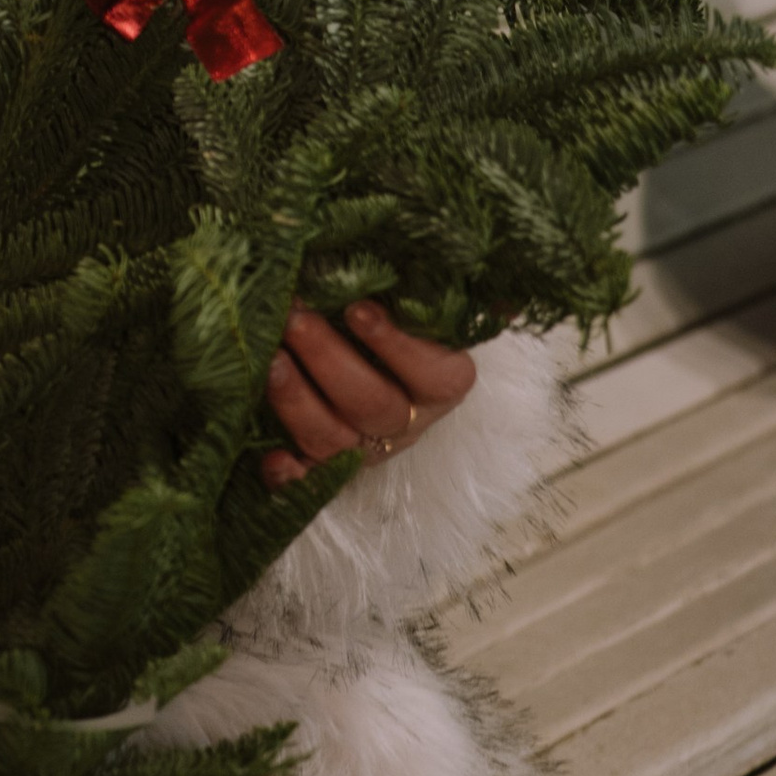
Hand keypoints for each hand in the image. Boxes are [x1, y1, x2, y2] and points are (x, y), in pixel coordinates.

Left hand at [262, 298, 476, 485]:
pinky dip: (290, 475)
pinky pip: (308, 479)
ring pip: (334, 439)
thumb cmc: (395, 320)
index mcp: (439, 383)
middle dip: (330, 360)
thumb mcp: (423, 305)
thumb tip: (507, 300)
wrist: (365, 359)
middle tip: (294, 317)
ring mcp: (361, 445)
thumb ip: (449, 297)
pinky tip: (272, 459)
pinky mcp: (323, 464)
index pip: (434, 374)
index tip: (358, 308)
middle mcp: (404, 420)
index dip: (397, 345)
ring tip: (269, 359)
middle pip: (373, 405)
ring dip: (298, 401)